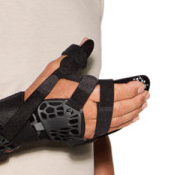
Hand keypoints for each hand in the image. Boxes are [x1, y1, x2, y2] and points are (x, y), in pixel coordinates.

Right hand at [25, 39, 149, 138]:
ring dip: (133, 112)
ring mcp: (88, 125)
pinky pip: (111, 129)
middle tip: (145, 94)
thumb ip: (75, 56)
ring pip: (118, 119)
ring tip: (143, 105)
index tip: (140, 85)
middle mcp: (89, 111)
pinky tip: (131, 118)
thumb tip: (87, 41)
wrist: (30, 118)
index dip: (130, 89)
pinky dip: (123, 123)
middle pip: (120, 107)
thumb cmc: (42, 94)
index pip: (114, 92)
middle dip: (136, 100)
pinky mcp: (87, 133)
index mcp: (84, 94)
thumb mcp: (57, 69)